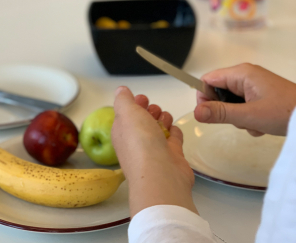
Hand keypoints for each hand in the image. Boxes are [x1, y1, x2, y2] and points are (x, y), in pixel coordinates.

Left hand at [111, 86, 197, 216]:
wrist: (161, 174)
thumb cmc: (141, 143)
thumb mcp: (127, 113)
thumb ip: (123, 100)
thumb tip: (120, 91)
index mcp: (123, 132)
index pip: (127, 115)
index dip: (134, 104)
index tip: (142, 98)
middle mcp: (137, 141)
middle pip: (144, 120)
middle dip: (150, 111)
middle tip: (153, 111)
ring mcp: (155, 149)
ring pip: (159, 128)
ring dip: (163, 119)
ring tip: (164, 120)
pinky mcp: (172, 155)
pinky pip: (174, 139)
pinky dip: (175, 133)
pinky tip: (174, 130)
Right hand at [195, 63, 295, 135]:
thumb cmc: (285, 111)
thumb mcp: (248, 115)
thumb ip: (220, 113)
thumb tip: (196, 112)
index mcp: (241, 74)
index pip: (207, 80)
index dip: (203, 97)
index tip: (208, 114)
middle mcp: (245, 76)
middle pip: (217, 92)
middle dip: (223, 110)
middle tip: (236, 120)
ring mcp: (252, 85)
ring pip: (229, 102)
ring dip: (236, 116)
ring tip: (252, 123)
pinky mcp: (258, 95)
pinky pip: (241, 106)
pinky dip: (246, 118)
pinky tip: (259, 123)